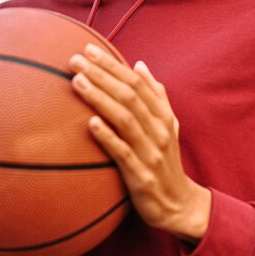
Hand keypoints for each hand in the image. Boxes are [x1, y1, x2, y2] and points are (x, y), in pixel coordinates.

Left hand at [69, 44, 211, 242]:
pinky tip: (90, 122)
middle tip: (75, 59)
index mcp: (162, 115)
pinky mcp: (141, 176)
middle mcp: (158, 130)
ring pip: (124, 118)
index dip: (112, 65)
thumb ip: (156, 94)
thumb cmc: (166, 160)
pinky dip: (107, 136)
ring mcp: (150, 153)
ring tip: (77, 81)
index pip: (135, 83)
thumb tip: (140, 64)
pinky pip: (122, 153)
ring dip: (100, 97)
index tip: (89, 49)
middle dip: (101, 74)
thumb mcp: (168, 124)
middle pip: (128, 95)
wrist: (179, 205)